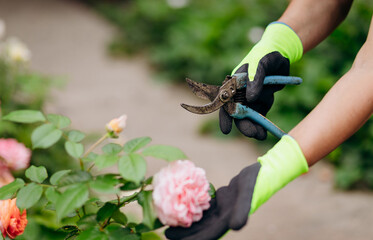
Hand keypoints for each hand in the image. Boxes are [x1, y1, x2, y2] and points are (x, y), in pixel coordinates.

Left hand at [165, 163, 260, 239]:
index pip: (207, 235)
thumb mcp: (247, 196)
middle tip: (165, 231)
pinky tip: (182, 206)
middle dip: (184, 233)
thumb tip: (236, 228)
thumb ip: (242, 211)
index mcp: (228, 221)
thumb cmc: (254, 184)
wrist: (261, 174)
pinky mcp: (220, 201)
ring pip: (201, 220)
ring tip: (170, 221)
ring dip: (187, 223)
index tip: (171, 237)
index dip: (190, 238)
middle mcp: (223, 218)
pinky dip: (193, 210)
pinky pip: (204, 209)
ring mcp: (221, 210)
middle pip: (200, 230)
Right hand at [220, 22, 302, 139]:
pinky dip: (263, 124)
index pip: (225, 103)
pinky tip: (266, 132)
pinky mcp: (262, 102)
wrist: (280, 54)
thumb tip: (250, 98)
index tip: (226, 130)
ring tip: (261, 136)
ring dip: (254, 127)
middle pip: (238, 113)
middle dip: (244, 125)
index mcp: (234, 84)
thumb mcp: (261, 64)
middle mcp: (240, 94)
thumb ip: (256, 79)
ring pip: (249, 117)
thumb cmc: (265, 55)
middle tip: (252, 134)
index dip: (225, 117)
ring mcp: (251, 99)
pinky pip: (261, 115)